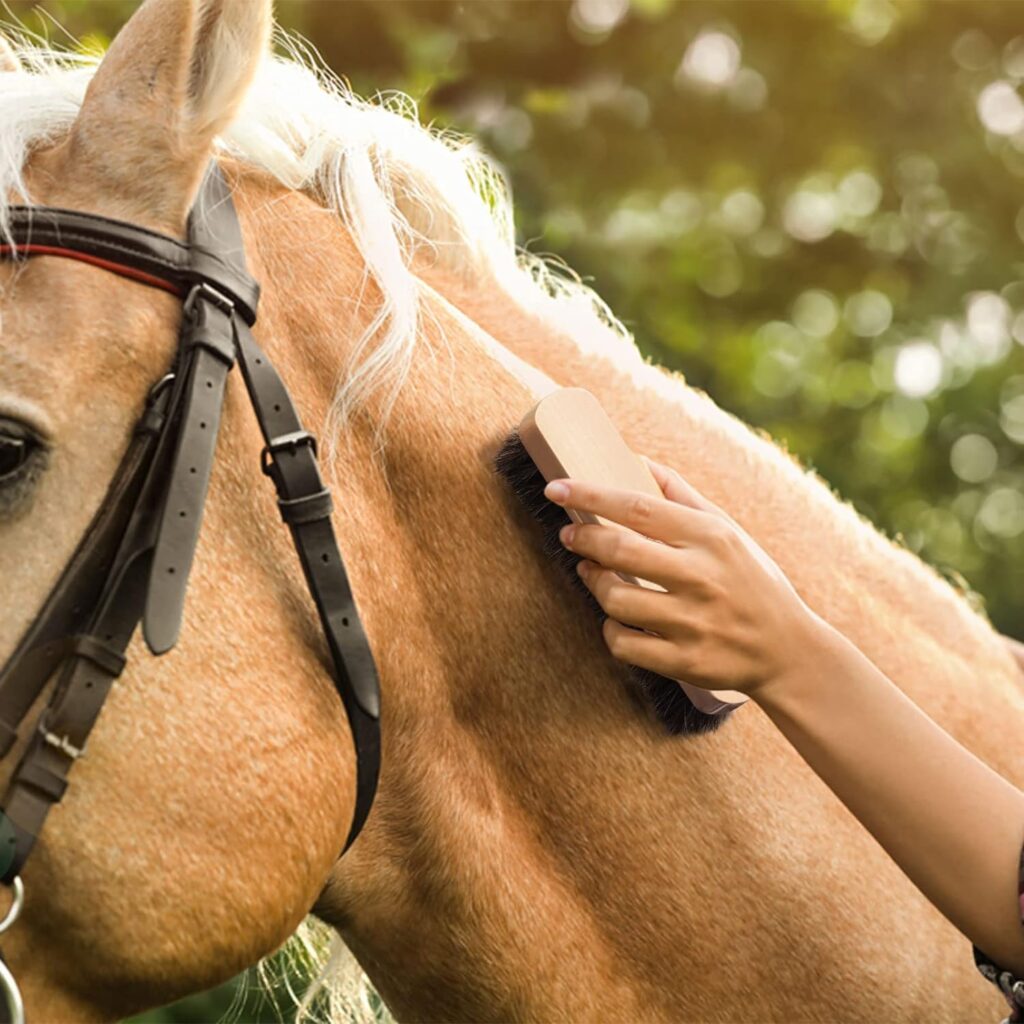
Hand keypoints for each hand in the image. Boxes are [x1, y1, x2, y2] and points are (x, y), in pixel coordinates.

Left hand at [543, 456, 823, 695]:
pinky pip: (624, 644)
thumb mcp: (728, 531)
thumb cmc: (751, 581)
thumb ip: (682, 496)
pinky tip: (615, 619)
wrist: (788, 651)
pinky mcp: (685, 661)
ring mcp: (693, 622)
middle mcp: (702, 577)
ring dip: (593, 583)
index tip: (556, 488)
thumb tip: (637, 459)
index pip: (638, 507)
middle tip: (568, 533)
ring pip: (617, 599)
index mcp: (712, 538)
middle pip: (621, 551)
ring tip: (592, 573)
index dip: (591, 495)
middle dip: (584, 538)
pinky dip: (610, 630)